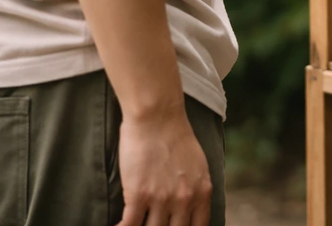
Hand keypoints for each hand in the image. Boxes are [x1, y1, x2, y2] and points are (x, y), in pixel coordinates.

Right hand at [116, 106, 212, 225]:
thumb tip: (190, 206)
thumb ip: (196, 188)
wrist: (157, 116)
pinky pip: (129, 225)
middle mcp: (184, 199)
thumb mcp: (198, 165)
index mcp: (202, 192)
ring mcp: (161, 199)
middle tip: (153, 224)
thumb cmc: (176, 134)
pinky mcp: (138, 195)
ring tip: (136, 224)